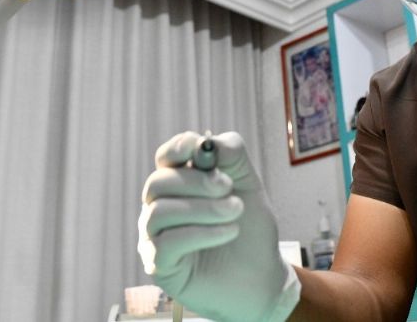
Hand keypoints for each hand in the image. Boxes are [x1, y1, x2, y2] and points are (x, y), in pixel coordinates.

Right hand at [138, 131, 300, 321]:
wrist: (262, 275)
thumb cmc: (250, 230)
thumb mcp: (248, 184)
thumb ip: (231, 156)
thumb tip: (208, 141)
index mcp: (180, 183)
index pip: (165, 157)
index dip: (178, 148)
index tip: (199, 147)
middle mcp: (160, 206)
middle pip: (159, 182)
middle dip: (197, 181)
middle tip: (228, 188)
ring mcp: (155, 236)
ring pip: (160, 211)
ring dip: (204, 208)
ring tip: (234, 214)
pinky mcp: (159, 264)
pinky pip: (167, 242)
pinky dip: (201, 233)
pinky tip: (227, 233)